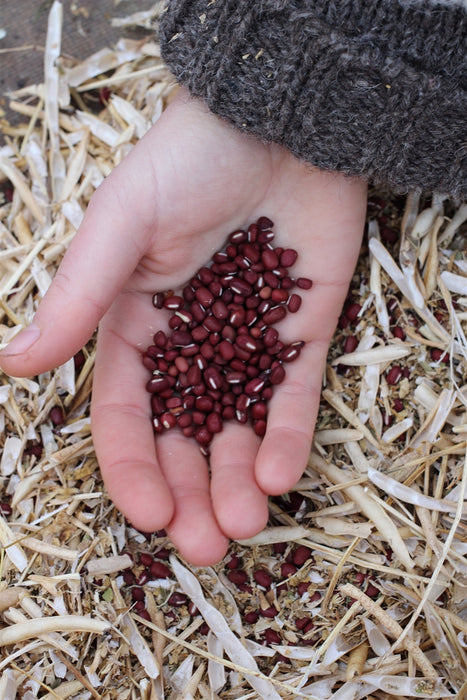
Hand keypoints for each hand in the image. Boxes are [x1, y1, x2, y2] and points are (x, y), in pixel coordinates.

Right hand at [0, 89, 366, 564]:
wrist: (282, 123)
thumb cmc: (190, 161)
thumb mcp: (121, 225)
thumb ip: (77, 298)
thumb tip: (10, 363)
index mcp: (134, 326)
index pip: (125, 414)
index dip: (132, 468)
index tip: (147, 516)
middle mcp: (189, 346)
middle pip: (183, 437)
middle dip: (190, 494)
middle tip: (207, 546)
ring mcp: (248, 345)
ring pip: (238, 431)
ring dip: (238, 483)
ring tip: (245, 525)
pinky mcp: (302, 337)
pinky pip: (294, 399)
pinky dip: (288, 439)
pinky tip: (279, 475)